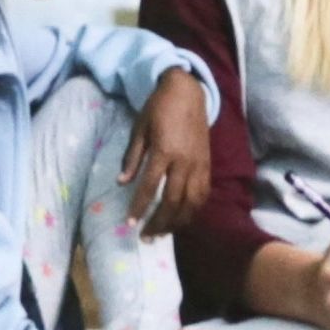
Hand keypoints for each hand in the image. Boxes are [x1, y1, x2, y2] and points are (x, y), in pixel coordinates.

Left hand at [122, 70, 212, 238]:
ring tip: (163, 233)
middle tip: (146, 237)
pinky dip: (194, 209)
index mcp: (164, 151)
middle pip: (173, 201)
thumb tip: (121, 182)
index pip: (149, 187)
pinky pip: (203, 194)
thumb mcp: (139, 129)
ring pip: (192, 202)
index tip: (130, 224)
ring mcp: (199, 164)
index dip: (139, 208)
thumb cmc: (158, 108)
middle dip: (159, 222)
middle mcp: (184, 161)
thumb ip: (132, 157)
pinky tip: (183, 218)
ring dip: (177, 221)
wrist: (188, 92)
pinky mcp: (208, 164)